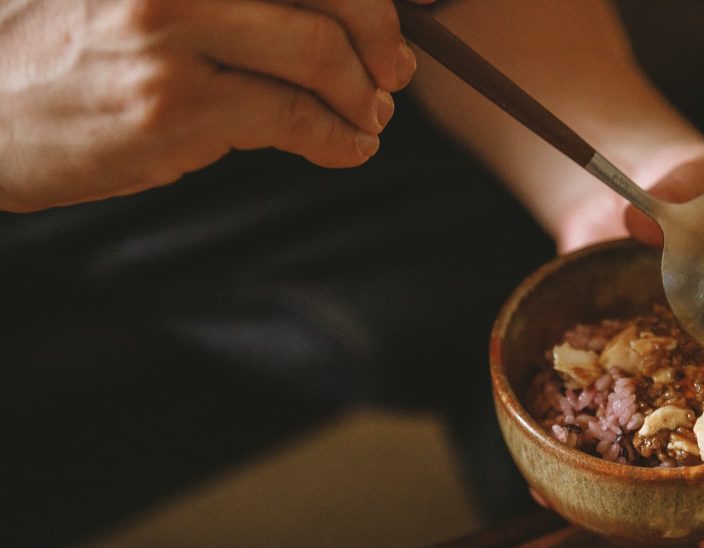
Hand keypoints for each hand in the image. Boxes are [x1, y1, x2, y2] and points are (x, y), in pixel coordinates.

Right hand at [0, 0, 432, 211]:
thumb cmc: (72, 55)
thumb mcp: (145, 2)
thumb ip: (232, 4)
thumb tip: (332, 19)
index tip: (400, 13)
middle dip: (381, 35)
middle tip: (394, 71)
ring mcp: (170, 32)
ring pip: (318, 53)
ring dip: (363, 94)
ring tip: (370, 116)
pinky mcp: (173, 105)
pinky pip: (291, 118)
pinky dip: (337, 138)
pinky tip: (348, 147)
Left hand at [546, 139, 703, 547]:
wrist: (621, 191)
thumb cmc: (685, 186)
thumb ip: (701, 179)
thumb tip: (645, 221)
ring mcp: (649, 382)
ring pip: (653, 459)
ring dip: (645, 510)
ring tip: (616, 542)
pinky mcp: (599, 376)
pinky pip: (588, 423)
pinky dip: (574, 457)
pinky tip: (550, 489)